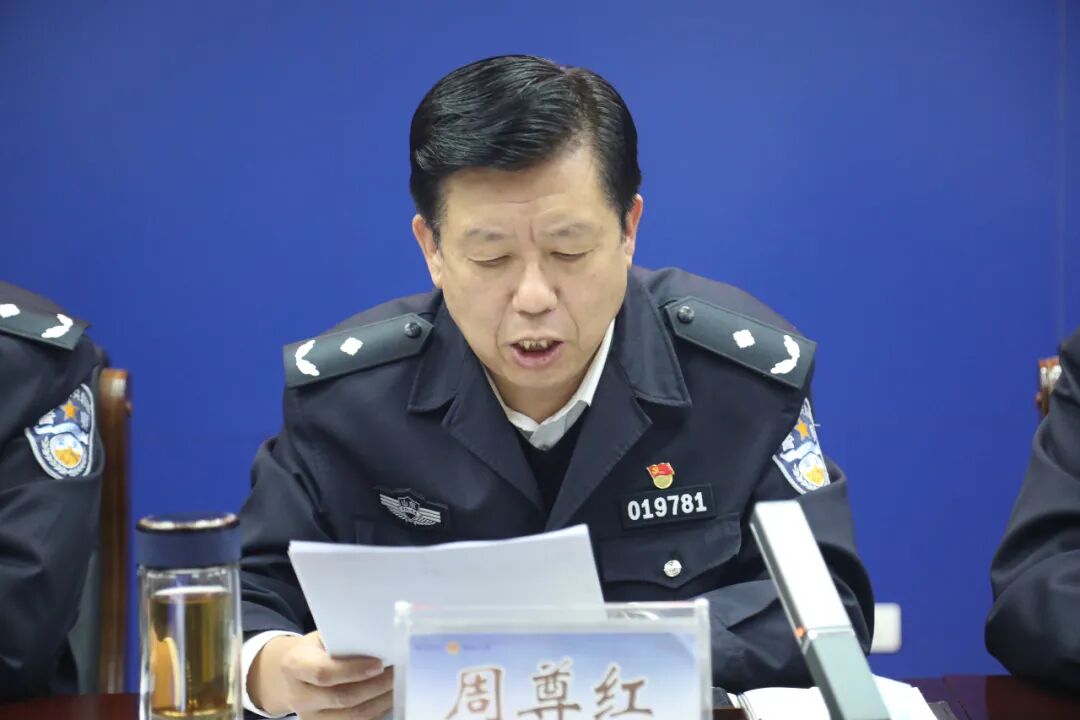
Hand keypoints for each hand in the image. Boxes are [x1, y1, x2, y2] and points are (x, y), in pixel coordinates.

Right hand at [248, 631, 393, 718]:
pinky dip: (375, 712)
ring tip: (396, 686)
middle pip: (342, 698)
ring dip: (380, 702)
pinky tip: (387, 699)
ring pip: (351, 717)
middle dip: (375, 687)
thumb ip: (343, 639)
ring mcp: (309, 717)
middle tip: (397, 673)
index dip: (353, 670)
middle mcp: (298, 696)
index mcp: (294, 665)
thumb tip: (380, 640)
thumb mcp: (320, 639)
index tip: (379, 664)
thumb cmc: (312, 652)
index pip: (323, 673)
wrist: (286, 677)